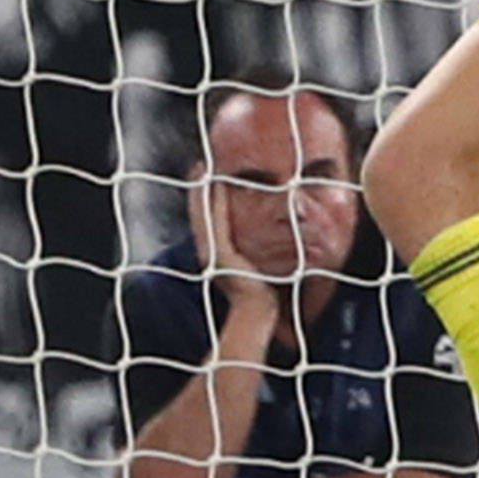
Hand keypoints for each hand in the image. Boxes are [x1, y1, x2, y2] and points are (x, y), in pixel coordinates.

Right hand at [190, 181, 285, 336]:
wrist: (261, 311)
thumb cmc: (266, 293)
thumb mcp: (262, 264)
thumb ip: (263, 251)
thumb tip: (279, 239)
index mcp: (218, 254)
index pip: (210, 220)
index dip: (205, 199)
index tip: (207, 177)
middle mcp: (210, 251)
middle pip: (202, 213)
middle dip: (199, 189)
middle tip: (199, 166)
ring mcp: (212, 252)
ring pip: (204, 214)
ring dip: (202, 191)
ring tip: (201, 169)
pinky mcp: (218, 254)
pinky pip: (214, 221)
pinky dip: (211, 202)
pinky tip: (214, 184)